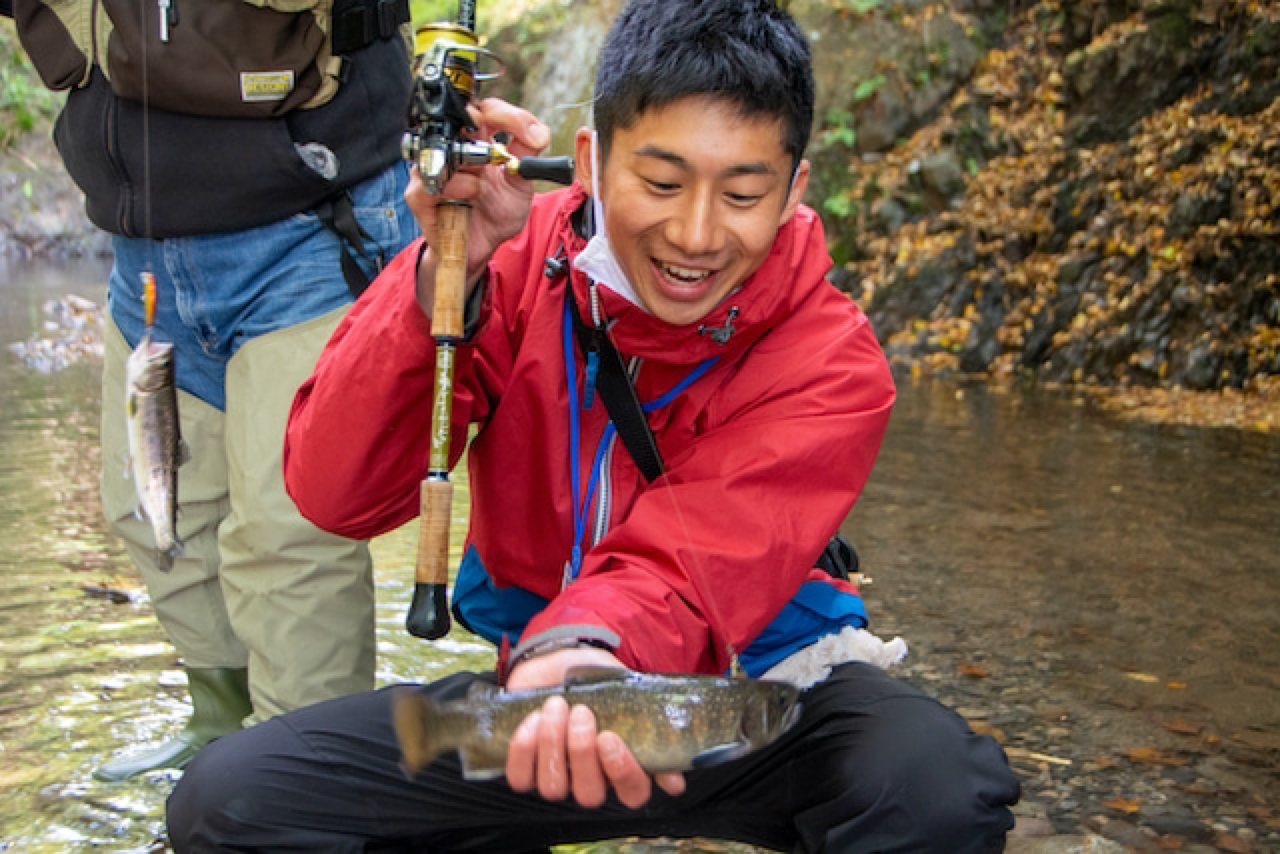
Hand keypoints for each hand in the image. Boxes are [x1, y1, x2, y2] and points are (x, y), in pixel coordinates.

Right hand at [410, 98, 550, 313]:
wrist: (484, 247)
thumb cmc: (497, 212)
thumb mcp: (522, 182)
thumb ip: (529, 153)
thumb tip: (538, 131)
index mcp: (476, 139)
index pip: (484, 108)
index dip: (503, 112)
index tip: (524, 131)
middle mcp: (451, 147)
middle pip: (460, 118)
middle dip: (483, 134)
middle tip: (498, 155)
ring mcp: (432, 168)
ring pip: (448, 149)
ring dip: (473, 167)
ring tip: (483, 187)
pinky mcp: (418, 193)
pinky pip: (434, 180)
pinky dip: (459, 187)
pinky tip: (471, 197)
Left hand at [504, 647, 686, 807]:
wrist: (558, 658)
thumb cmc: (597, 678)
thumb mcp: (628, 691)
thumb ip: (650, 724)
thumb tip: (675, 780)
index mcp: (623, 767)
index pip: (633, 793)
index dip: (621, 772)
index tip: (609, 737)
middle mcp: (591, 780)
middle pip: (589, 794)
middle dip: (581, 752)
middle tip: (581, 712)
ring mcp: (556, 778)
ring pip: (553, 787)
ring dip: (553, 744)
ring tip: (557, 706)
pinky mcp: (525, 769)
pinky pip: (521, 778)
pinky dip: (524, 748)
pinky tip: (534, 719)